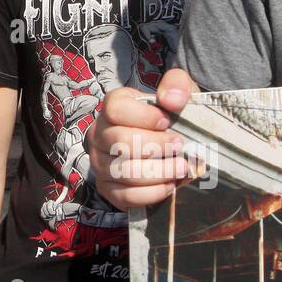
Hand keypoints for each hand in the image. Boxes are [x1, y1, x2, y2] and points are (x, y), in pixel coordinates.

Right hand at [87, 67, 196, 208]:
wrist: (167, 143)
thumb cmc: (170, 117)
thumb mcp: (177, 92)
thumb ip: (177, 84)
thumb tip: (171, 100)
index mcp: (112, 107)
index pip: (116, 109)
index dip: (144, 116)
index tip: (166, 121)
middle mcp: (99, 134)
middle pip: (121, 142)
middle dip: (157, 147)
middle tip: (180, 147)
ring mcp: (100, 163)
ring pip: (125, 171)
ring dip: (160, 172)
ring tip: (181, 168)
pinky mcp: (108, 189)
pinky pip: (125, 197)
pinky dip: (152, 193)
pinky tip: (170, 186)